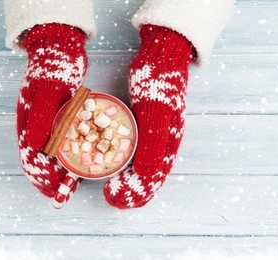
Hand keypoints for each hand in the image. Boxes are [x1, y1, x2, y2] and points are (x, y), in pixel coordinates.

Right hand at [16, 23, 87, 207]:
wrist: (61, 47)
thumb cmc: (55, 67)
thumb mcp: (50, 89)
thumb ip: (42, 115)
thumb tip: (34, 146)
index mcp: (28, 121)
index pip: (30, 158)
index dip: (41, 178)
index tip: (54, 192)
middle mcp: (36, 125)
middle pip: (38, 160)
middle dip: (50, 180)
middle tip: (63, 196)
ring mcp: (47, 121)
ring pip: (49, 154)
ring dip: (58, 171)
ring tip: (71, 185)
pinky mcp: (60, 117)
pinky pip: (61, 143)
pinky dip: (68, 156)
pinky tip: (79, 161)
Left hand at [103, 25, 193, 208]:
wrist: (161, 56)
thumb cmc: (159, 80)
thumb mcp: (155, 109)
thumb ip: (153, 142)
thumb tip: (146, 177)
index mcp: (168, 143)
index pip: (153, 177)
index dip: (134, 192)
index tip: (112, 194)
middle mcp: (163, 143)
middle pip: (149, 177)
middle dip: (131, 192)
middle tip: (110, 197)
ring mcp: (155, 135)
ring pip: (143, 168)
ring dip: (129, 181)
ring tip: (112, 188)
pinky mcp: (145, 127)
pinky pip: (136, 153)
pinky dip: (125, 164)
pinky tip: (113, 164)